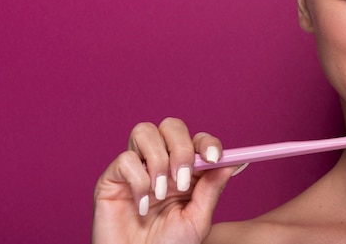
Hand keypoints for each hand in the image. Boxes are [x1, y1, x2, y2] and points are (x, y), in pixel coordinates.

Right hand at [92, 117, 235, 243]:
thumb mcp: (197, 219)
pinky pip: (125, 159)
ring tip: (160, 192)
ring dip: (158, 160)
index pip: (198, 140)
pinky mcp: (113, 178)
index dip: (207, 143)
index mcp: (186, 170)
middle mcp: (162, 163)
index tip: (214, 157)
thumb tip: (233, 162)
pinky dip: (138, 182)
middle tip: (182, 179)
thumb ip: (212, 189)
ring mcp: (137, 168)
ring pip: (144, 131)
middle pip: (171, 126)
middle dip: (181, 147)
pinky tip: (142, 206)